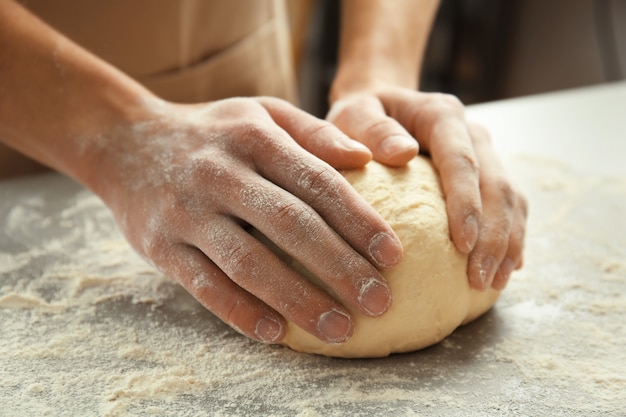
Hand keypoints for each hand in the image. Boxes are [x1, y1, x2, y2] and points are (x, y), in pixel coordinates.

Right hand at [93, 96, 403, 343]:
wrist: (123, 140)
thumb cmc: (211, 132)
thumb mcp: (261, 114)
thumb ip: (314, 132)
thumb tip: (366, 157)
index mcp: (255, 137)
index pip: (318, 183)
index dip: (360, 221)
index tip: (394, 257)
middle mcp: (221, 173)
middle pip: (290, 225)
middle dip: (340, 268)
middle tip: (379, 303)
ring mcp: (188, 212)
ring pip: (249, 262)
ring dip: (298, 299)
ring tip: (339, 329)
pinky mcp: (160, 246)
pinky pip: (205, 285)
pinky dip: (241, 311)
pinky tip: (278, 333)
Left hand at [327, 87, 527, 289]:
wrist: (379, 108)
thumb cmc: (360, 118)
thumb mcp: (354, 114)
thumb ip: (372, 129)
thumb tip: (402, 153)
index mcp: (442, 116)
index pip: (462, 161)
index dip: (467, 203)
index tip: (462, 244)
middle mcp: (472, 134)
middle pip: (496, 186)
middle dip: (494, 236)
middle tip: (480, 280)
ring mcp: (484, 155)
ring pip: (510, 200)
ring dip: (507, 244)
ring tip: (493, 284)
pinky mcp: (486, 176)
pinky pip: (509, 208)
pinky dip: (510, 240)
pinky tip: (503, 272)